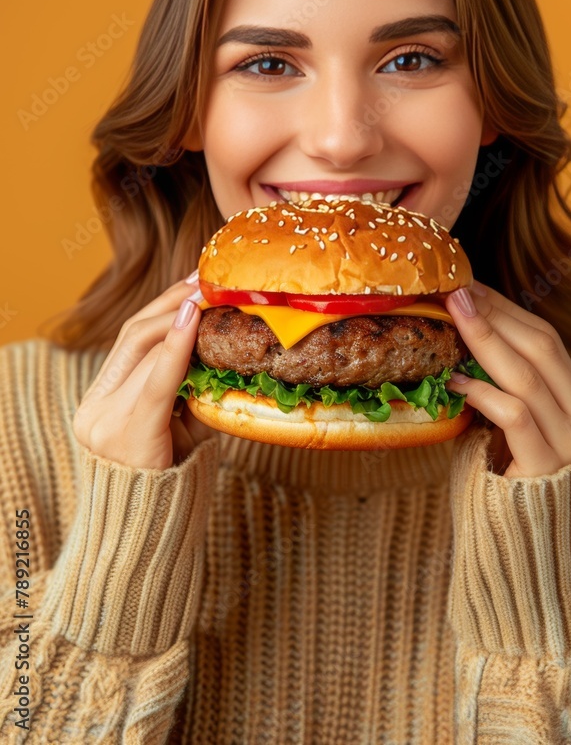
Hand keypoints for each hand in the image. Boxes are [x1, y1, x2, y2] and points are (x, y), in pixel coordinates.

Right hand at [73, 275, 216, 469]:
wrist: (148, 545)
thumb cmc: (173, 484)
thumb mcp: (179, 429)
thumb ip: (188, 390)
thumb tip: (221, 347)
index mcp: (103, 403)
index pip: (132, 340)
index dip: (163, 305)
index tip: (194, 280)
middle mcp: (96, 408)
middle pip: (134, 336)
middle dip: (173, 301)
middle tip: (207, 277)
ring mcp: (105, 421)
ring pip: (145, 351)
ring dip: (181, 317)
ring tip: (210, 291)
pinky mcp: (127, 433)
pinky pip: (156, 380)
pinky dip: (175, 346)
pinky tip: (192, 319)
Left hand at [443, 281, 570, 478]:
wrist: (521, 561)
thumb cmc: (504, 490)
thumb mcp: (508, 432)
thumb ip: (500, 391)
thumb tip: (458, 339)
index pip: (546, 342)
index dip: (506, 310)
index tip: (469, 287)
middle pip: (541, 348)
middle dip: (494, 314)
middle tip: (457, 289)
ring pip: (527, 376)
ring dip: (485, 339)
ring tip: (453, 314)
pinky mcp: (546, 470)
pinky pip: (515, 417)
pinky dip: (484, 392)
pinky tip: (456, 379)